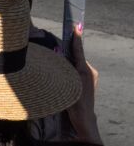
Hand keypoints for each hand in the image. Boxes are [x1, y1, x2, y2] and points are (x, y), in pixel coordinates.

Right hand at [65, 24, 100, 143]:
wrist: (84, 119)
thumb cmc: (76, 104)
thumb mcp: (69, 84)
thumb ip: (64, 68)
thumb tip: (58, 53)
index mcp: (86, 70)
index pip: (78, 51)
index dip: (76, 39)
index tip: (76, 26)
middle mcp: (89, 72)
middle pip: (76, 57)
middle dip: (68, 52)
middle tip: (57, 47)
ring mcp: (89, 78)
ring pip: (75, 65)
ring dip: (67, 63)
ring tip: (56, 63)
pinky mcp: (86, 83)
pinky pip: (76, 72)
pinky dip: (69, 71)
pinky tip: (62, 75)